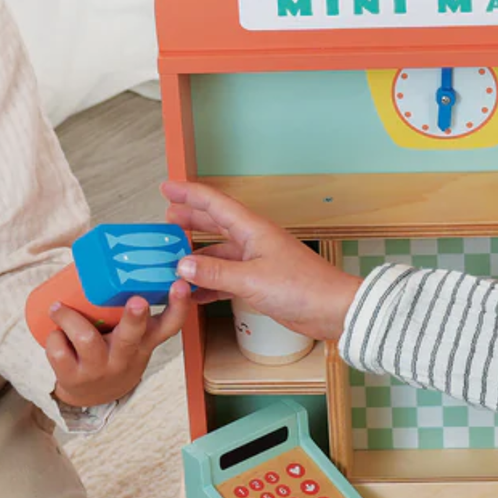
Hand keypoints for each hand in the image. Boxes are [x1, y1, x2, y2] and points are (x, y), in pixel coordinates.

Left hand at [46, 280, 190, 407]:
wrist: (92, 396)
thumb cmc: (113, 354)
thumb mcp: (132, 340)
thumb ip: (132, 311)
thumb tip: (115, 259)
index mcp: (144, 341)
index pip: (169, 325)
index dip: (179, 305)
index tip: (181, 284)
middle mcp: (126, 357)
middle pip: (132, 335)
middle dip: (135, 317)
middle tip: (137, 301)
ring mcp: (101, 369)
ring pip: (86, 338)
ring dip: (68, 317)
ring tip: (57, 307)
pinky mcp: (75, 377)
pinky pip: (59, 350)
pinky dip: (53, 336)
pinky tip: (55, 334)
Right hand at [161, 179, 361, 341]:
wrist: (331, 309)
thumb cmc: (302, 288)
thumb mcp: (250, 279)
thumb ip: (214, 273)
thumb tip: (183, 266)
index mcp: (252, 230)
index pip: (214, 203)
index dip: (189, 193)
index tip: (168, 188)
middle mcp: (253, 241)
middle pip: (215, 224)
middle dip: (190, 219)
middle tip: (166, 218)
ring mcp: (257, 262)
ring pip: (219, 253)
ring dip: (196, 256)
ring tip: (173, 257)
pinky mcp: (260, 283)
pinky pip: (227, 278)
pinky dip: (209, 283)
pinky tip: (195, 292)